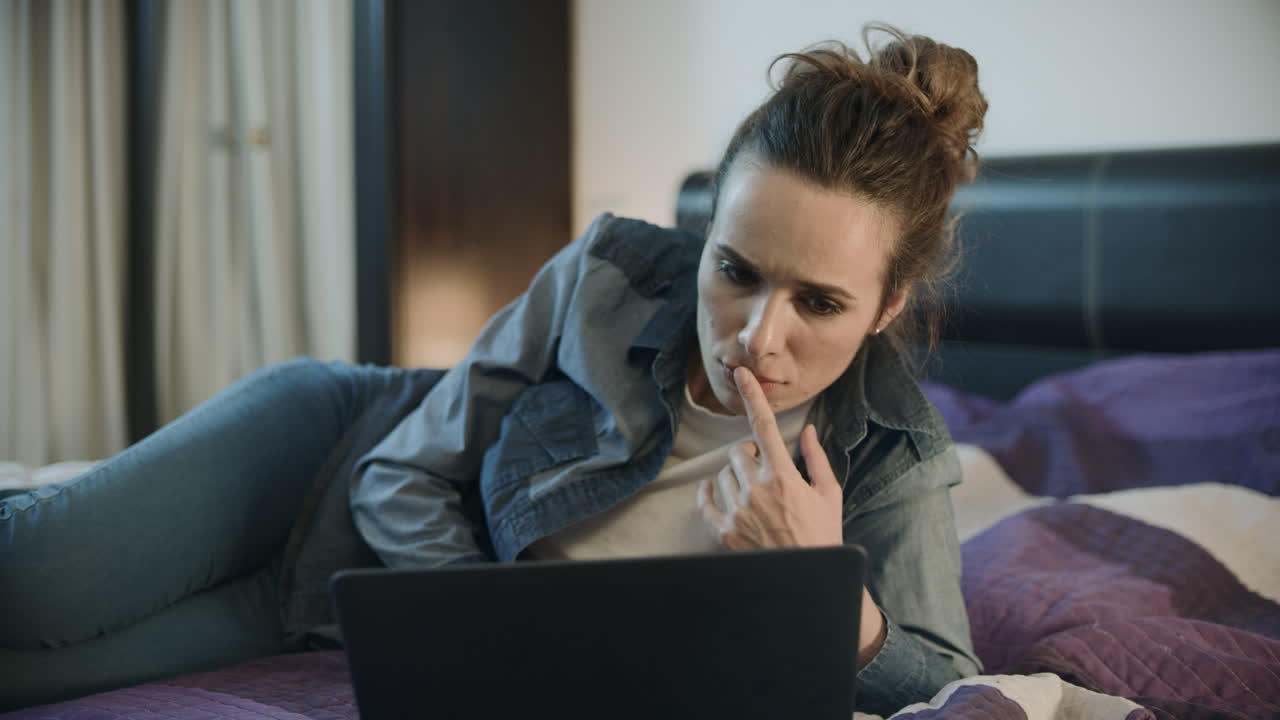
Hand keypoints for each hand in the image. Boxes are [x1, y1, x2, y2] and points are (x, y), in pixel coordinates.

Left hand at [697, 367, 843, 549]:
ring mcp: (738, 511)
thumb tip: (808, 430)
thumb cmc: (823, 536)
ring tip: (753, 495)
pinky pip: (705, 501)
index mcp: (783, 476)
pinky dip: (708, 494)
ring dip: (734, 478)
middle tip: (764, 471)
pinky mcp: (725, 532)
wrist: (809, 581)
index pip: (765, 426)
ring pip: (722, 475)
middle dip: (749, 456)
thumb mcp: (829, 494)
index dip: (752, 396)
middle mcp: (757, 490)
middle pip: (738, 452)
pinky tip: (715, 493)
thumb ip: (816, 459)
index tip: (741, 373)